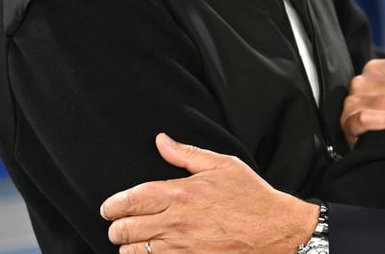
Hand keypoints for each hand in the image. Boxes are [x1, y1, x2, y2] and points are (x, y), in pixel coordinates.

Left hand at [100, 133, 318, 253]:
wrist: (274, 228)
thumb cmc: (250, 195)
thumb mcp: (222, 165)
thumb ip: (186, 154)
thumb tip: (161, 141)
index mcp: (180, 193)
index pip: (130, 200)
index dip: (112, 205)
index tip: (109, 207)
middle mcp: (176, 222)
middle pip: (124, 229)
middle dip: (116, 227)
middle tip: (119, 224)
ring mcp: (181, 247)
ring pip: (134, 251)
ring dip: (129, 246)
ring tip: (135, 239)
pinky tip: (152, 252)